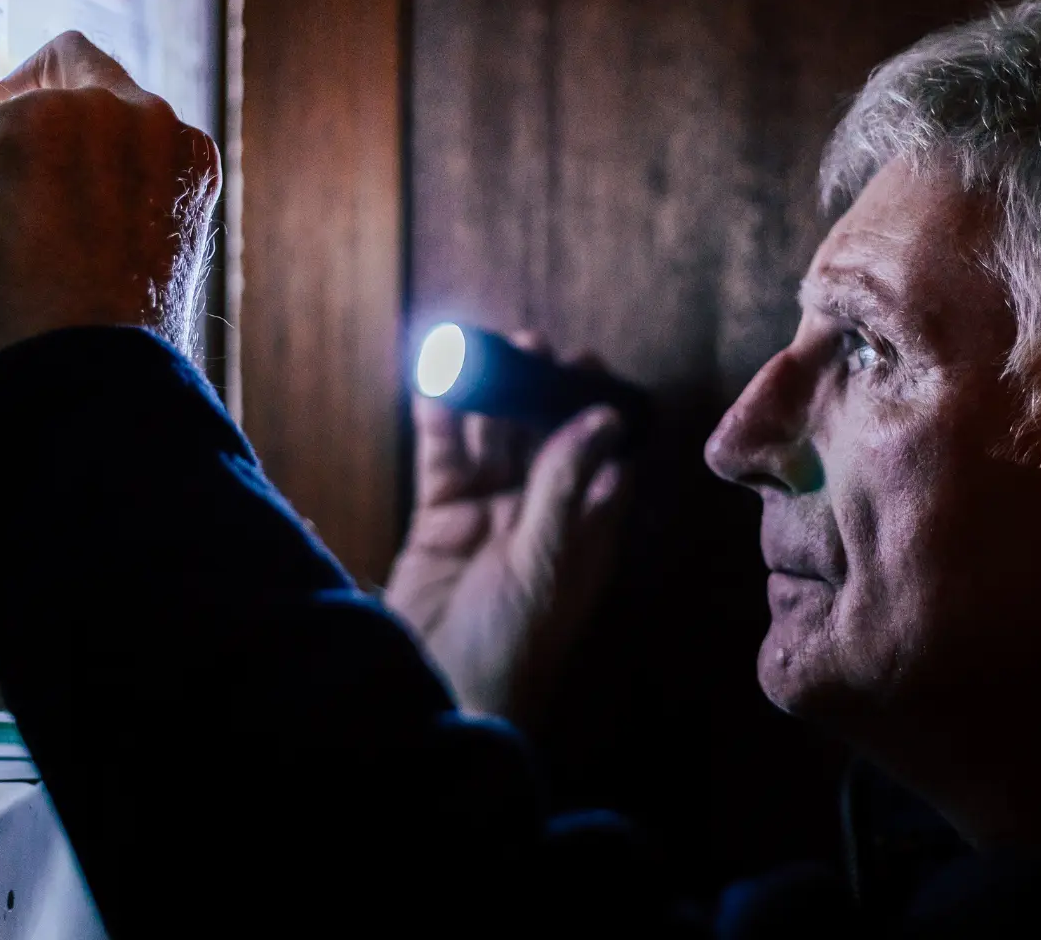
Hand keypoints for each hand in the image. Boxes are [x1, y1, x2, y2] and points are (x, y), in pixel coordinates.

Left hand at [0, 32, 220, 359]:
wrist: (96, 364)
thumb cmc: (119, 338)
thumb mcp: (147, 252)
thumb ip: (120, 200)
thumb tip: (57, 190)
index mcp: (190, 159)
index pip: (127, 101)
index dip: (80, 118)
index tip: (51, 149)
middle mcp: (152, 121)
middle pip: (72, 68)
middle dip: (31, 116)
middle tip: (4, 167)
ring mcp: (92, 117)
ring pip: (18, 104)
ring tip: (2, 222)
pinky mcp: (28, 128)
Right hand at [385, 335, 630, 727]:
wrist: (440, 696)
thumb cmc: (511, 647)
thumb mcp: (546, 565)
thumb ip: (566, 489)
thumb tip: (603, 419)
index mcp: (585, 532)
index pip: (600, 456)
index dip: (596, 407)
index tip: (588, 361)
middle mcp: (541, 518)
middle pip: (542, 437)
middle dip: (538, 389)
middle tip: (529, 343)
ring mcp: (489, 516)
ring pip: (492, 440)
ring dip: (490, 396)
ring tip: (485, 349)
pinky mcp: (440, 519)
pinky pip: (444, 458)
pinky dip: (441, 421)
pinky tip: (438, 383)